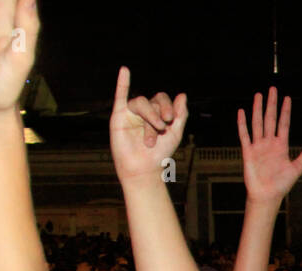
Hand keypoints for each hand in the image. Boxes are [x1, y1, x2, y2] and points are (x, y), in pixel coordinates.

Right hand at [110, 67, 187, 184]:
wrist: (144, 169)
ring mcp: (131, 112)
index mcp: (157, 112)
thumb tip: (182, 94)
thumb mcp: (175, 133)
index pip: (162, 99)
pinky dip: (122, 83)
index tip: (170, 119)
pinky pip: (120, 96)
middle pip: (152, 102)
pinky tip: (124, 70)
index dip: (167, 106)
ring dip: (149, 117)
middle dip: (158, 115)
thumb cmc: (159, 153)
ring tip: (152, 135)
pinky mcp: (119, 116)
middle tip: (162, 127)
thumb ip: (180, 114)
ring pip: (140, 103)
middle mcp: (144, 110)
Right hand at [237, 89, 301, 206]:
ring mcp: (258, 146)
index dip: (286, 111)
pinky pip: (244, 135)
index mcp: (281, 146)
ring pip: (258, 123)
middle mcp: (269, 143)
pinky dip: (242, 124)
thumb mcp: (296, 169)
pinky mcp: (248, 152)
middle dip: (272, 104)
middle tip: (272, 89)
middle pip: (270, 119)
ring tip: (258, 95)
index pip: (284, 124)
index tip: (287, 98)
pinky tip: (241, 112)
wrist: (266, 196)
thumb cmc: (281, 185)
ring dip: (257, 109)